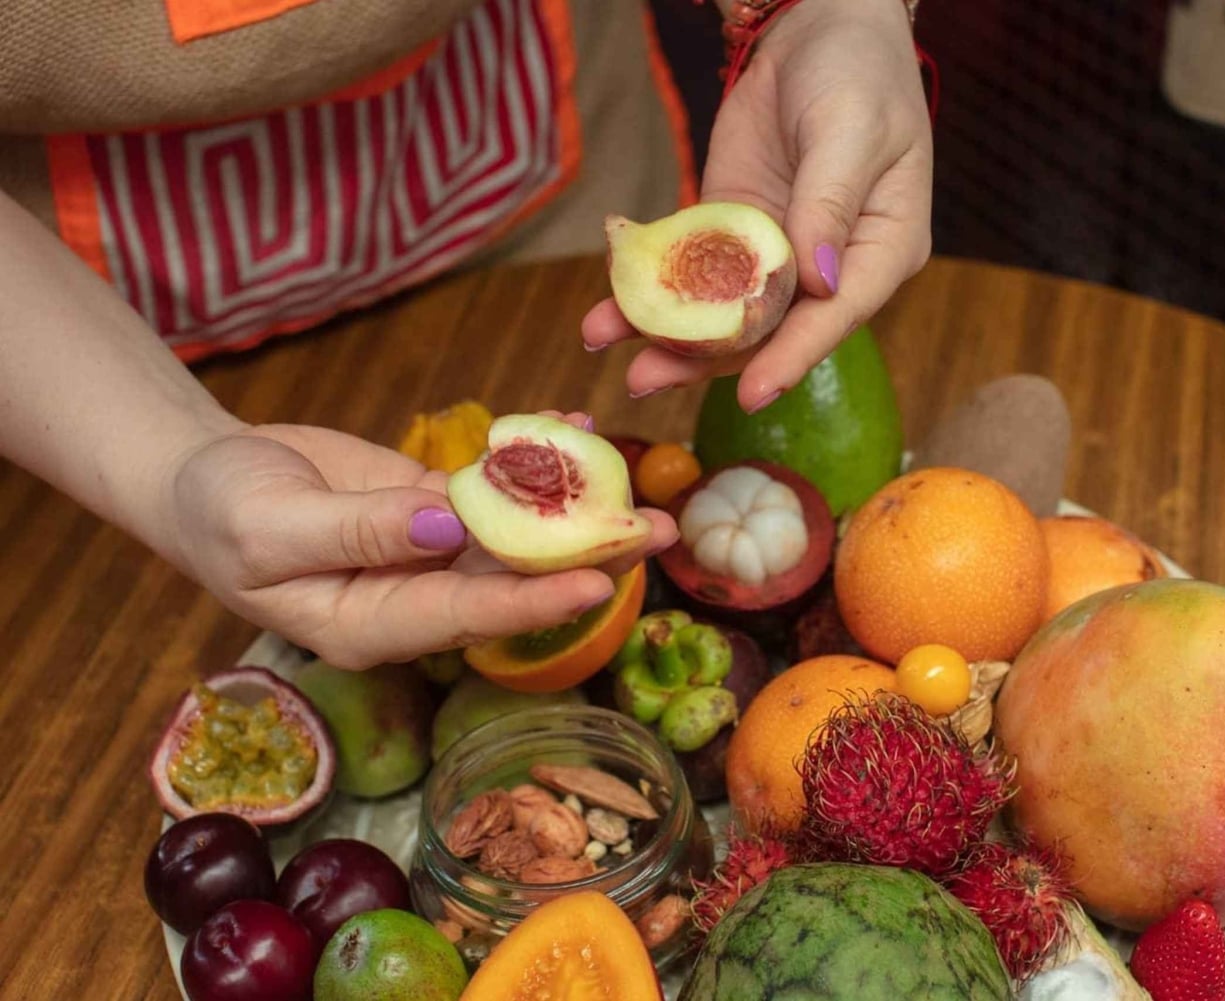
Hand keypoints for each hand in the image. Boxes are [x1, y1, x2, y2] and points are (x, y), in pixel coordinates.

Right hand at [166, 413, 676, 668]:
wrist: (206, 475)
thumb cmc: (219, 512)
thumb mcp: (271, 526)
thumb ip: (358, 533)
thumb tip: (446, 528)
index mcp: (368, 626)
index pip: (462, 618)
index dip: (531, 602)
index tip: (595, 583)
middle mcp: (413, 599)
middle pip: (509, 585)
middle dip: (584, 561)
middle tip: (660, 535)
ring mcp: (429, 554)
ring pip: (513, 538)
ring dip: (577, 512)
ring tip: (644, 487)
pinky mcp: (435, 509)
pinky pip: (493, 490)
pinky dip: (534, 461)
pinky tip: (579, 429)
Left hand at [582, 0, 931, 410]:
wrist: (820, 26)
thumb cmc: (859, 74)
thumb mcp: (853, 130)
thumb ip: (830, 202)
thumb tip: (815, 282)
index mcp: (880, 251)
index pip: (835, 317)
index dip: (791, 357)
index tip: (751, 393)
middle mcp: (827, 268)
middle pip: (768, 327)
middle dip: (706, 357)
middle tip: (644, 379)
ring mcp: (775, 254)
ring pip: (722, 311)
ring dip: (667, 332)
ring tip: (610, 348)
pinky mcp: (731, 230)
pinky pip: (690, 269)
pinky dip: (651, 287)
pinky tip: (607, 307)